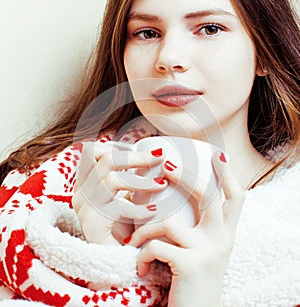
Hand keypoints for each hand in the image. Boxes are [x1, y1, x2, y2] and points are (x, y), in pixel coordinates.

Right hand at [72, 142, 166, 244]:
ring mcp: (85, 207)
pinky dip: (139, 209)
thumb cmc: (122, 225)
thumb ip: (132, 176)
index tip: (138, 148)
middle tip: (159, 158)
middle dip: (135, 157)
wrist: (113, 259)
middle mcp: (81, 191)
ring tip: (162, 185)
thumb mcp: (126, 196)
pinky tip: (153, 211)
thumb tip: (154, 154)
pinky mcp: (93, 223)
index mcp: (86, 182)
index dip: (115, 145)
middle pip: (105, 160)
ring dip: (142, 181)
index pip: (92, 151)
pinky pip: (118, 208)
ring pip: (112, 179)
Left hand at [127, 151, 244, 306]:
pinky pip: (156, 247)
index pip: (236, 197)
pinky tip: (141, 267)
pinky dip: (142, 255)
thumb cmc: (193, 285)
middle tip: (167, 166)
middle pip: (208, 196)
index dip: (227, 175)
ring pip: (169, 223)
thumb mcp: (203, 254)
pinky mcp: (191, 265)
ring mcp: (208, 252)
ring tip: (133, 243)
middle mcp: (222, 240)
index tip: (216, 157)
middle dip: (187, 177)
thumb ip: (199, 232)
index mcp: (225, 235)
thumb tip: (174, 208)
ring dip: (145, 231)